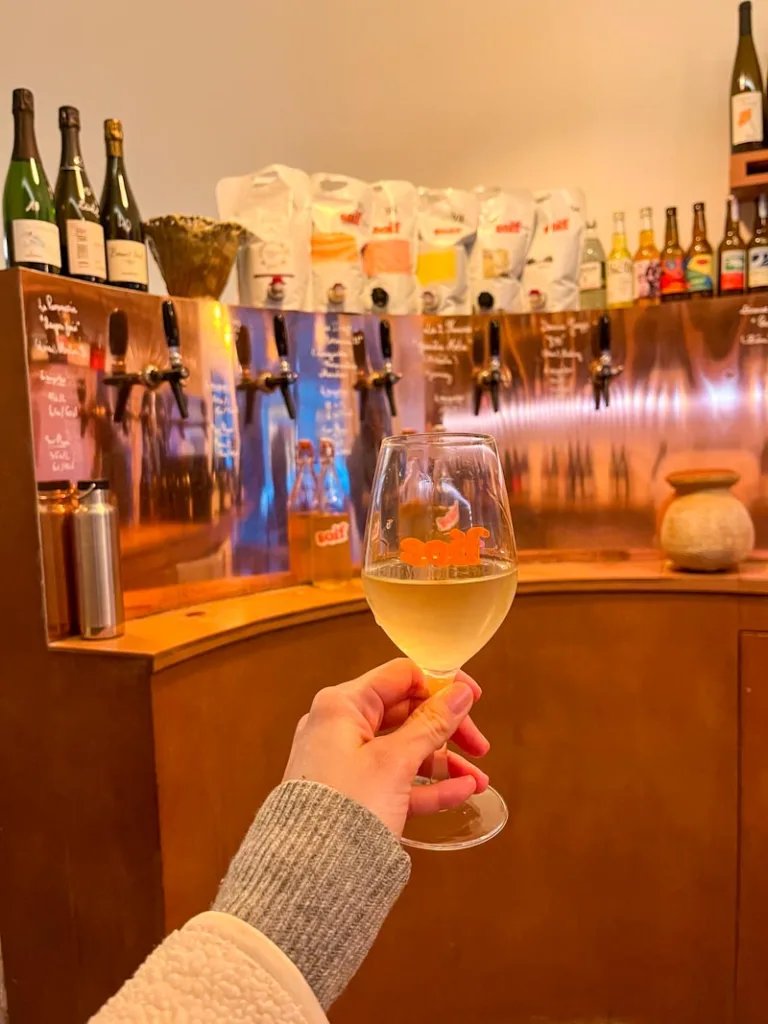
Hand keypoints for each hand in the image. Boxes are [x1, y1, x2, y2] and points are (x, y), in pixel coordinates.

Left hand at [282, 658, 489, 836]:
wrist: (309, 877)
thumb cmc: (343, 810)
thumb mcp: (394, 762)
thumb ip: (431, 725)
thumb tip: (459, 693)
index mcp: (341, 706)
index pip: (399, 676)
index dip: (439, 684)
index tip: (472, 698)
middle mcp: (341, 728)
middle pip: (406, 712)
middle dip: (447, 728)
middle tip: (479, 746)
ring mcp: (347, 763)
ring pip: (406, 750)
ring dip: (444, 761)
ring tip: (479, 780)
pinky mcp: (355, 795)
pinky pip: (398, 781)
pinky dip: (429, 785)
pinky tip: (461, 793)